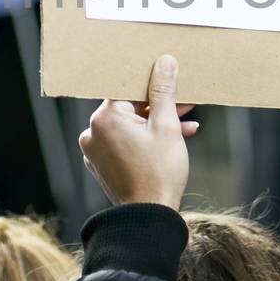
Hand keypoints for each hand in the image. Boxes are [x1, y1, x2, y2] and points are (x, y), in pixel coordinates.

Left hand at [78, 54, 199, 209]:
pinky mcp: (102, 165)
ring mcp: (95, 151)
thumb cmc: (159, 173)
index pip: (127, 88)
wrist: (149, 218)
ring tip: (186, 124)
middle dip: (159, 105)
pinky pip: (124, 143)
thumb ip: (163, 92)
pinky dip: (145, 140)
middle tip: (185, 102)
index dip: (151, 83)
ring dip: (157, 123)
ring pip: (129, 126)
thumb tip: (164, 62)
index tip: (169, 80)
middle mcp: (93, 132)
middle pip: (129, 107)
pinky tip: (174, 140)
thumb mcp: (167, 126)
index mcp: (104, 118)